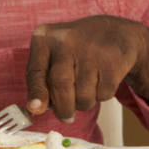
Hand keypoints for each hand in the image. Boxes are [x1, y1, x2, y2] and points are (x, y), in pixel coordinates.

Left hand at [26, 15, 148, 121]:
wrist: (113, 32)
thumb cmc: (74, 49)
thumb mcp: (52, 55)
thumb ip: (41, 79)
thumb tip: (36, 108)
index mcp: (45, 38)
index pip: (36, 71)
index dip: (36, 93)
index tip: (35, 109)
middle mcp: (65, 41)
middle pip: (60, 84)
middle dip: (63, 107)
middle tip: (66, 117)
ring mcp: (91, 49)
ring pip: (83, 94)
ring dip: (82, 103)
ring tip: (84, 92)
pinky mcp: (112, 60)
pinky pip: (103, 93)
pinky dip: (100, 96)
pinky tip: (100, 82)